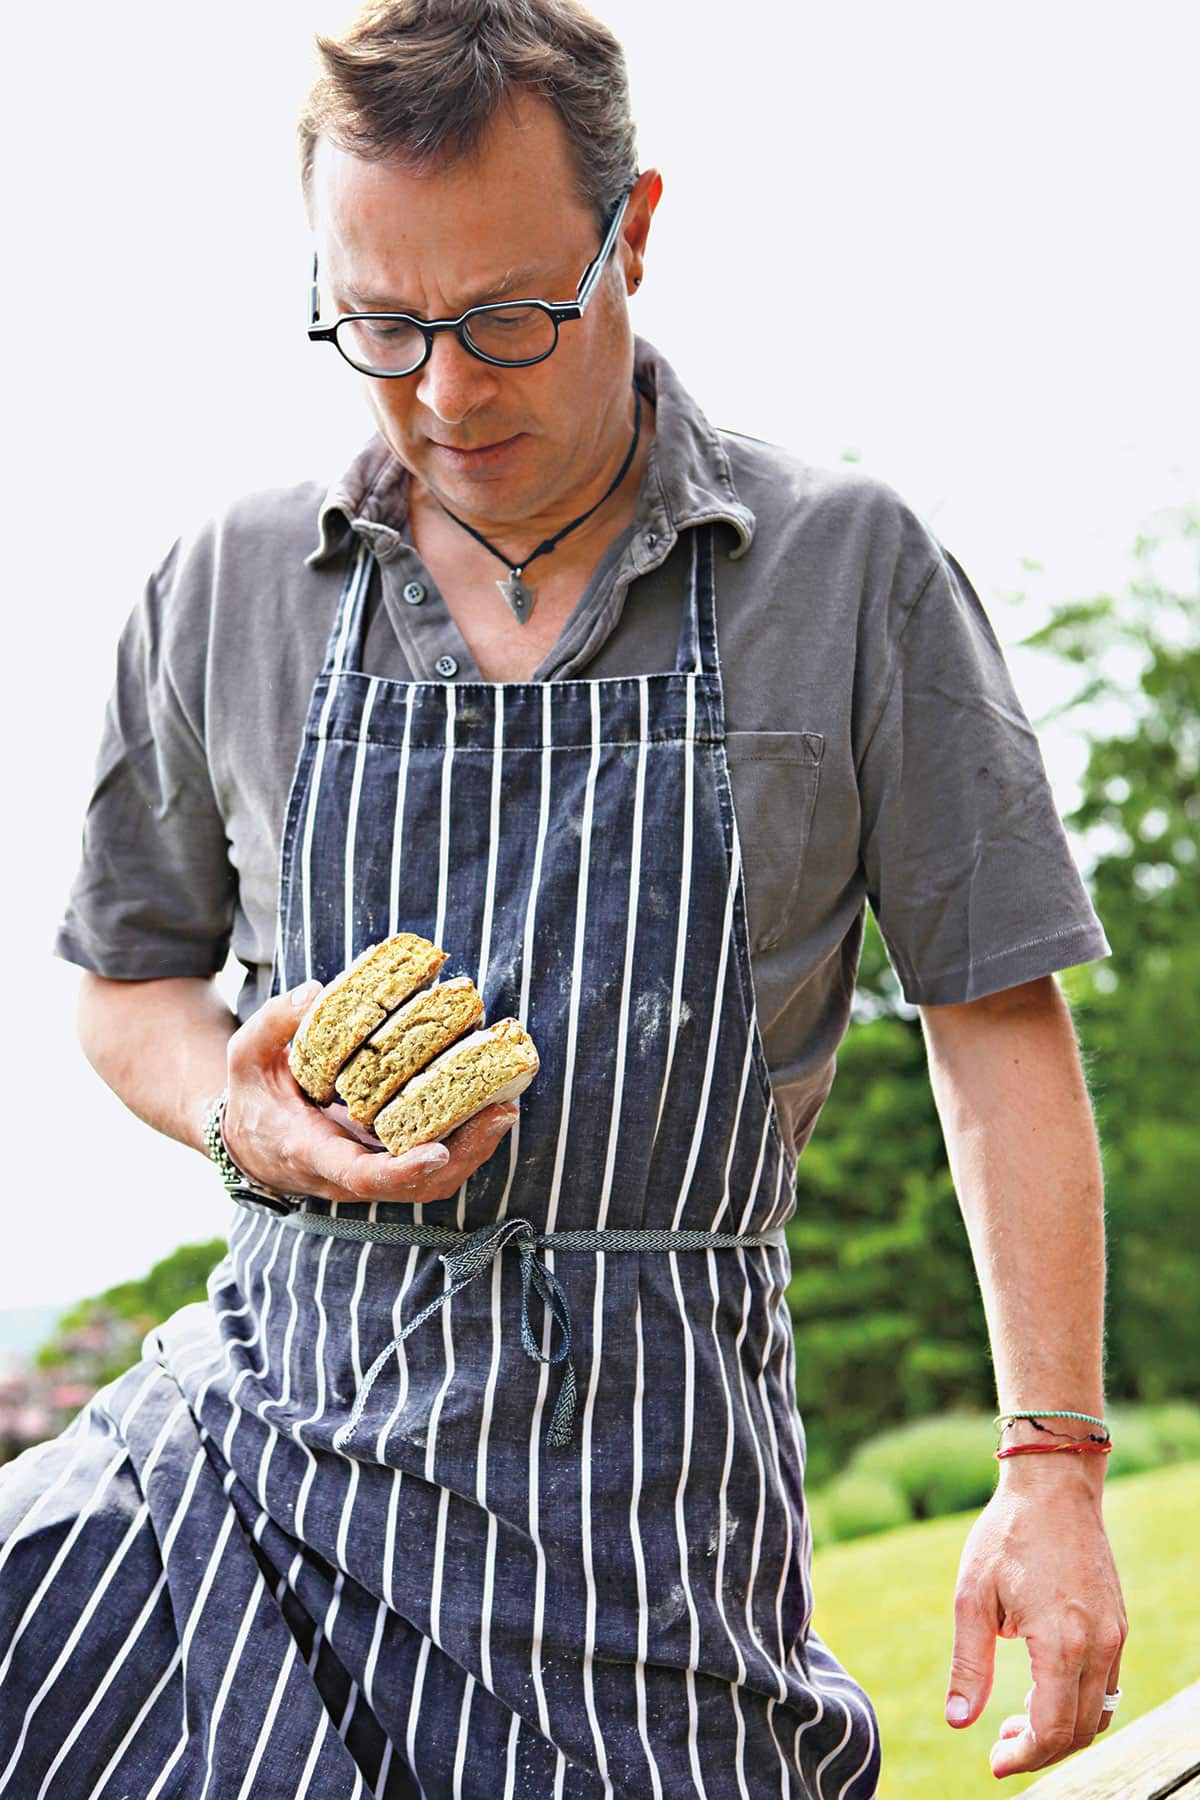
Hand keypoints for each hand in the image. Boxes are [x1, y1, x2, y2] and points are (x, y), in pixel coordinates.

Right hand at [220, 980, 518, 1204]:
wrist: (253, 1143)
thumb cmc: (254, 1096)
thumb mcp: (246, 1056)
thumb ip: (272, 1024)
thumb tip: (314, 993)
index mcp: (311, 1152)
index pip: (360, 1175)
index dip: (402, 1170)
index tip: (438, 1152)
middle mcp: (348, 1175)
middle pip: (415, 1186)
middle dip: (465, 1154)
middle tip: (502, 1112)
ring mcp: (373, 1174)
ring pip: (432, 1183)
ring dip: (475, 1149)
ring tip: (507, 1105)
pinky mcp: (390, 1165)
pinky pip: (435, 1168)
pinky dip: (467, 1143)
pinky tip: (490, 1106)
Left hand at [945, 1464, 1126, 1777]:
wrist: (1053, 1486)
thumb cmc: (1007, 1535)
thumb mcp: (972, 1596)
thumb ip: (969, 1664)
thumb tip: (958, 1722)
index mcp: (1060, 1641)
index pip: (1051, 1728)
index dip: (1023, 1756)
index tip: (994, 1761)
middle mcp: (1097, 1645)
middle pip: (1078, 1731)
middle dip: (1040, 1749)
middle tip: (1001, 1743)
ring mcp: (1114, 1636)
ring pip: (1098, 1714)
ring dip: (1062, 1731)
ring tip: (1019, 1720)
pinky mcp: (1117, 1626)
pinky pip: (1107, 1687)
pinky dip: (1079, 1704)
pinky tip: (1043, 1690)